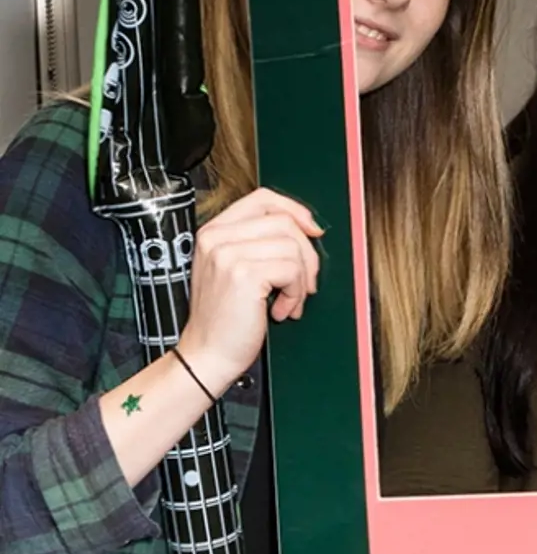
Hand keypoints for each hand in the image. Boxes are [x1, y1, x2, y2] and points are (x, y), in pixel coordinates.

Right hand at [179, 189, 323, 394]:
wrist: (207, 355)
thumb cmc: (224, 319)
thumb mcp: (234, 270)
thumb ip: (258, 244)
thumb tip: (304, 228)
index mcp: (214, 232)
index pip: (263, 199)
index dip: (294, 210)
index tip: (312, 229)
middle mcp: (217, 238)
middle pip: (284, 222)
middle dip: (306, 254)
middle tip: (303, 284)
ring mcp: (228, 254)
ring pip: (293, 246)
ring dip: (301, 279)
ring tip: (288, 302)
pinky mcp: (243, 274)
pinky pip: (292, 270)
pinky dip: (295, 294)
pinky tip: (281, 310)